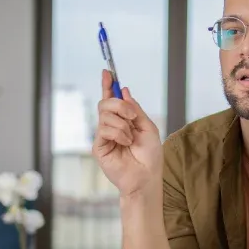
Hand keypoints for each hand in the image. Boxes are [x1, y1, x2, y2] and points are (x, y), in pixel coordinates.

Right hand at [92, 69, 162, 196]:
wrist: (146, 177)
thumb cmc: (149, 156)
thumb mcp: (147, 127)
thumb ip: (135, 110)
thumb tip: (124, 91)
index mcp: (123, 120)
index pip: (112, 99)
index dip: (108, 85)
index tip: (107, 72)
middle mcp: (111, 126)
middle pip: (105, 103)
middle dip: (120, 105)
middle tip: (132, 117)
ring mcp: (104, 136)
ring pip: (105, 115)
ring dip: (122, 124)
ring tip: (130, 139)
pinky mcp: (99, 146)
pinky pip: (104, 129)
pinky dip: (118, 133)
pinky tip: (125, 143)